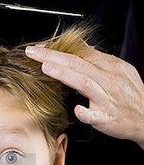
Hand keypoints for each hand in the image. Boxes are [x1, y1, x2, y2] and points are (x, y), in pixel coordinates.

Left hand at [25, 44, 143, 148]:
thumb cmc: (131, 95)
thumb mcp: (119, 71)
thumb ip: (99, 59)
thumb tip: (82, 47)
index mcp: (110, 67)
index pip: (81, 53)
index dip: (59, 49)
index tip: (40, 47)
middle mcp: (108, 81)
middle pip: (78, 64)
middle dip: (54, 56)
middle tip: (34, 52)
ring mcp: (106, 100)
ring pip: (85, 83)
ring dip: (65, 75)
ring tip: (46, 67)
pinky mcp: (106, 118)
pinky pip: (95, 115)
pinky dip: (86, 112)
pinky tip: (77, 109)